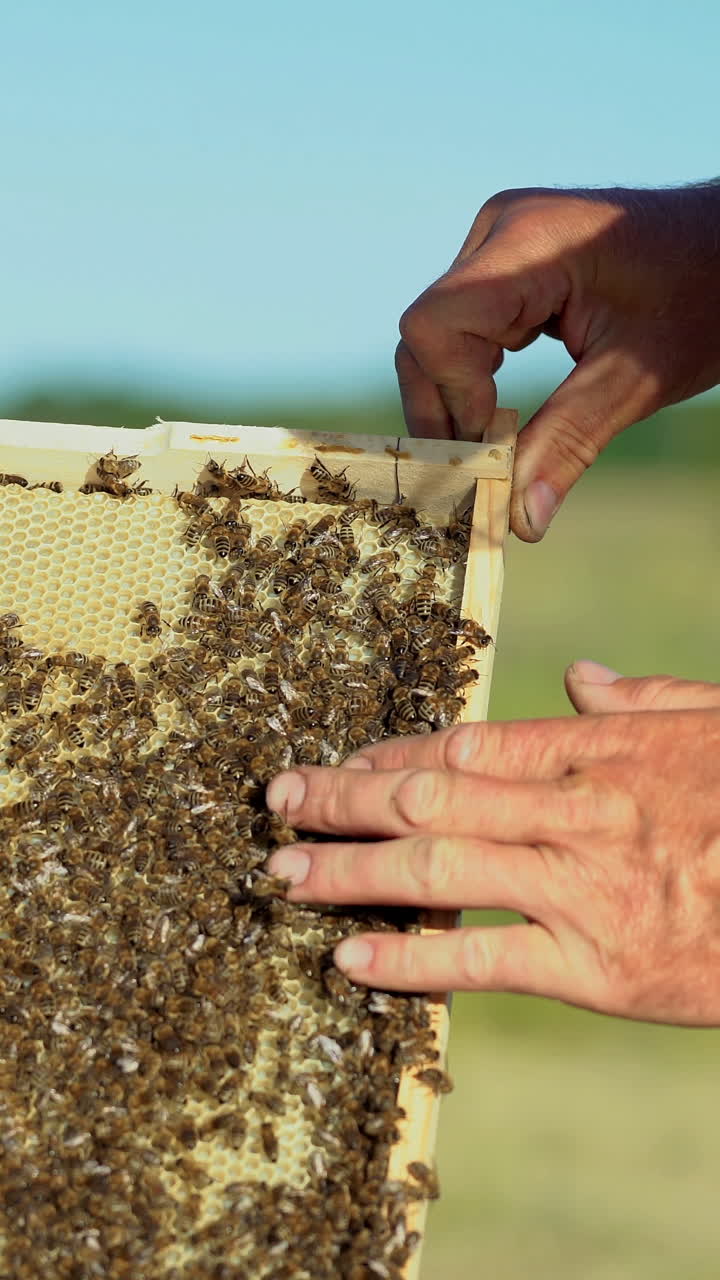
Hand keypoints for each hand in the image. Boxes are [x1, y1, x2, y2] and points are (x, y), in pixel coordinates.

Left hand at [267, 667, 719, 1024]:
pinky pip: (484, 961)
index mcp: (602, 750)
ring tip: (281, 875)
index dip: (393, 752)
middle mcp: (577, 812)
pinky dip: (412, 960)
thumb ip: (641, 698)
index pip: (468, 743)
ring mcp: (583, 891)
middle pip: (432, 797)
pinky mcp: (600, 971)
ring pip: (439, 868)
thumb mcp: (716, 724)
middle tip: (276, 801)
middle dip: (344, 798)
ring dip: (348, 870)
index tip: (344, 758)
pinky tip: (351, 960)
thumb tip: (580, 676)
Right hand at [396, 183, 719, 539]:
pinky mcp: (508, 266)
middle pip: (425, 336)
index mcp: (529, 243)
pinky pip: (464, 331)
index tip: (491, 444)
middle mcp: (500, 232)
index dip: (450, 395)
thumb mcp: (636, 380)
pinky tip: (500, 418)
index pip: (434, 325)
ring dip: (457, 402)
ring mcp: (500, 244)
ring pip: (436, 339)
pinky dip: (474, 382)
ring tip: (495, 450)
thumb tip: (518, 522)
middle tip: (482, 472)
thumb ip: (568, 444)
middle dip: (446, 411)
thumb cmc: (705, 297)